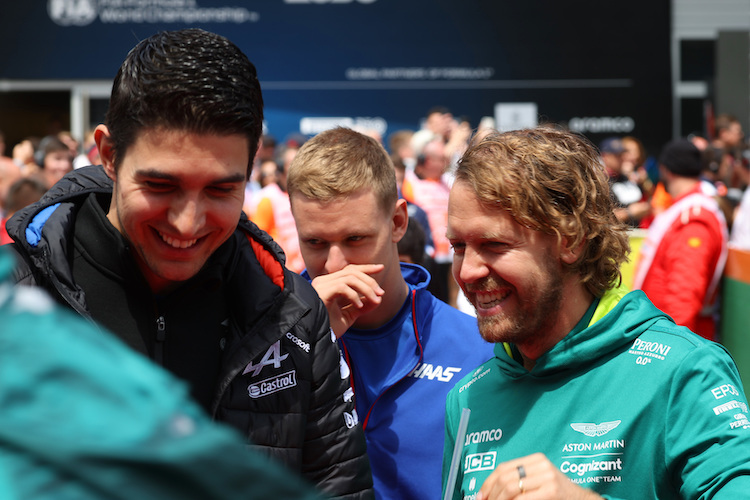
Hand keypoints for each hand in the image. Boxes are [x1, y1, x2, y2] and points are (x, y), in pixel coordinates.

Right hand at [310, 264, 384, 337]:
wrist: (313, 341)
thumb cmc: (327, 329)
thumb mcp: (348, 316)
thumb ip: (362, 307)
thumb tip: (379, 299)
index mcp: (329, 285)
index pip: (349, 271)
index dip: (366, 268)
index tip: (381, 268)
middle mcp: (324, 281)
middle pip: (351, 271)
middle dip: (370, 281)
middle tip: (381, 293)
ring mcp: (321, 285)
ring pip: (350, 277)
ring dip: (366, 288)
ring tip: (375, 300)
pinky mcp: (321, 291)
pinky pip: (342, 286)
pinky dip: (354, 295)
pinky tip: (359, 306)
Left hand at [477, 453, 602, 499]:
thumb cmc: (556, 493)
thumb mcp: (537, 481)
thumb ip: (518, 481)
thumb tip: (487, 492)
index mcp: (536, 459)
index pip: (503, 468)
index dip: (488, 482)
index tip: (480, 495)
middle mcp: (541, 465)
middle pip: (505, 477)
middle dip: (492, 493)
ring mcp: (547, 477)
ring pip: (511, 488)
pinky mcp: (551, 491)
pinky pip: (522, 498)